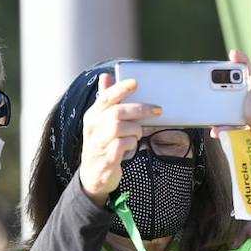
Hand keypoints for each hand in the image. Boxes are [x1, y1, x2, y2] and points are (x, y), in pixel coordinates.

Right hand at [78, 73, 160, 202]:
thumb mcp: (100, 121)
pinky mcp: (108, 157)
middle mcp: (93, 127)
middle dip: (141, 109)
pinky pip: (125, 144)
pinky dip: (133, 143)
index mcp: (92, 115)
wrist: (93, 175)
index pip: (106, 97)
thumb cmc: (101, 143)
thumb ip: (106, 100)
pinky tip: (132, 145)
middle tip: (158, 109)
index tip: (135, 82)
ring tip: (137, 133)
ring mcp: (99, 143)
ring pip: (123, 128)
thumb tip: (106, 76)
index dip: (120, 89)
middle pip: (118, 112)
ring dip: (136, 130)